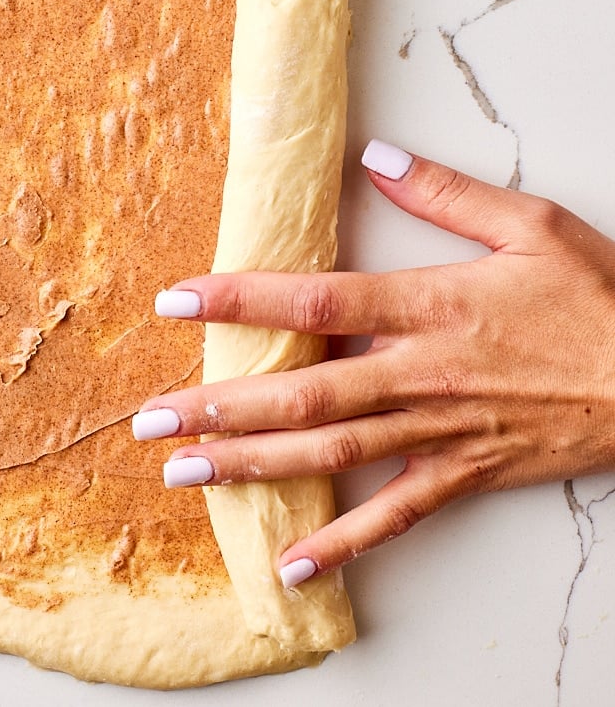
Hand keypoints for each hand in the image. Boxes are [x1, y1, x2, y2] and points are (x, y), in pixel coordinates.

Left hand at [133, 141, 614, 587]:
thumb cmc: (598, 298)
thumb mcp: (531, 225)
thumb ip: (446, 193)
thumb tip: (375, 157)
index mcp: (430, 306)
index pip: (315, 299)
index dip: (242, 299)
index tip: (177, 301)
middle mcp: (422, 373)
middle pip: (304, 391)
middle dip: (220, 406)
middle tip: (151, 418)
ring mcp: (442, 431)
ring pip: (331, 454)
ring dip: (253, 466)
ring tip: (185, 473)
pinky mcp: (467, 474)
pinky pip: (397, 515)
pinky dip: (344, 544)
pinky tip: (292, 563)